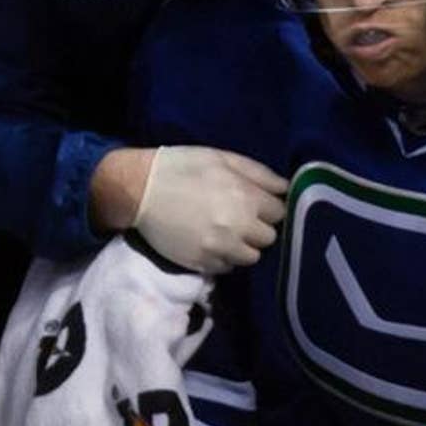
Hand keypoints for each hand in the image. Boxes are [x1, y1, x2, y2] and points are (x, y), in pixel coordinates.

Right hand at [131, 146, 285, 273]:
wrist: (139, 189)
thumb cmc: (182, 166)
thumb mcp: (222, 158)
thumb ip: (259, 173)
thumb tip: (286, 188)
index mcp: (245, 196)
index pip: (280, 213)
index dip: (269, 207)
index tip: (258, 203)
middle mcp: (238, 226)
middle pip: (269, 238)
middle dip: (259, 227)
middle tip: (242, 217)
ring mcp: (220, 248)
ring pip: (251, 257)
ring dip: (245, 246)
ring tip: (229, 232)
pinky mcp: (202, 263)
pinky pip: (228, 268)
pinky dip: (225, 257)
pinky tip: (213, 242)